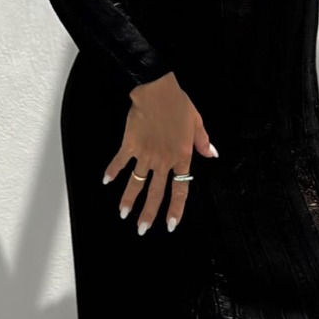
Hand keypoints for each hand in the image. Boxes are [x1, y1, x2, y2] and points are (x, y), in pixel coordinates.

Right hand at [107, 73, 213, 235]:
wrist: (156, 89)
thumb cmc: (178, 104)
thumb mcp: (197, 121)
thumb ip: (203, 141)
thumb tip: (212, 154)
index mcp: (181, 157)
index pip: (180, 189)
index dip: (175, 209)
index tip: (170, 224)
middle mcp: (163, 160)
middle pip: (156, 193)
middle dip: (149, 214)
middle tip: (142, 230)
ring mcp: (145, 154)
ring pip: (136, 182)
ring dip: (129, 200)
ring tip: (123, 214)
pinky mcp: (130, 145)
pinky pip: (120, 162)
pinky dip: (112, 171)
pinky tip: (106, 181)